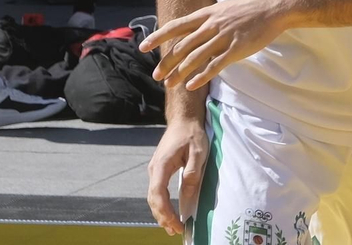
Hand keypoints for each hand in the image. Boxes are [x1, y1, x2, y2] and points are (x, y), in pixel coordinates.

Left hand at [141, 0, 288, 92]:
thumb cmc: (249, 9)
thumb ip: (207, 20)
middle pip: (183, 46)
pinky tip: (191, 86)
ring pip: (195, 58)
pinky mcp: (236, 49)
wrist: (273, 8)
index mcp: (207, 14)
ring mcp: (224, 37)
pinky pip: (215, 65)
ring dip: (180, 72)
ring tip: (169, 84)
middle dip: (167, 62)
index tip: (143, 46)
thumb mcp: (223, 9)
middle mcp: (212, 26)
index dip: (159, 36)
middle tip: (156, 75)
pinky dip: (201, 77)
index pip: (176, 26)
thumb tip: (191, 30)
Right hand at [145, 115, 208, 235]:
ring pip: (153, 197)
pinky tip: (168, 213)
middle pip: (153, 199)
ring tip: (171, 228)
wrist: (183, 119)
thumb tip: (187, 196)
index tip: (176, 224)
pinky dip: (161, 204)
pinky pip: (157, 191)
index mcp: (162, 165)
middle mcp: (154, 169)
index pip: (158, 194)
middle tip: (175, 231)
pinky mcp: (159, 170)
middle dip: (163, 217)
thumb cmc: (192, 133)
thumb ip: (192, 173)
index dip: (165, 212)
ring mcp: (155, 170)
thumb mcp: (198, 152)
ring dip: (161, 213)